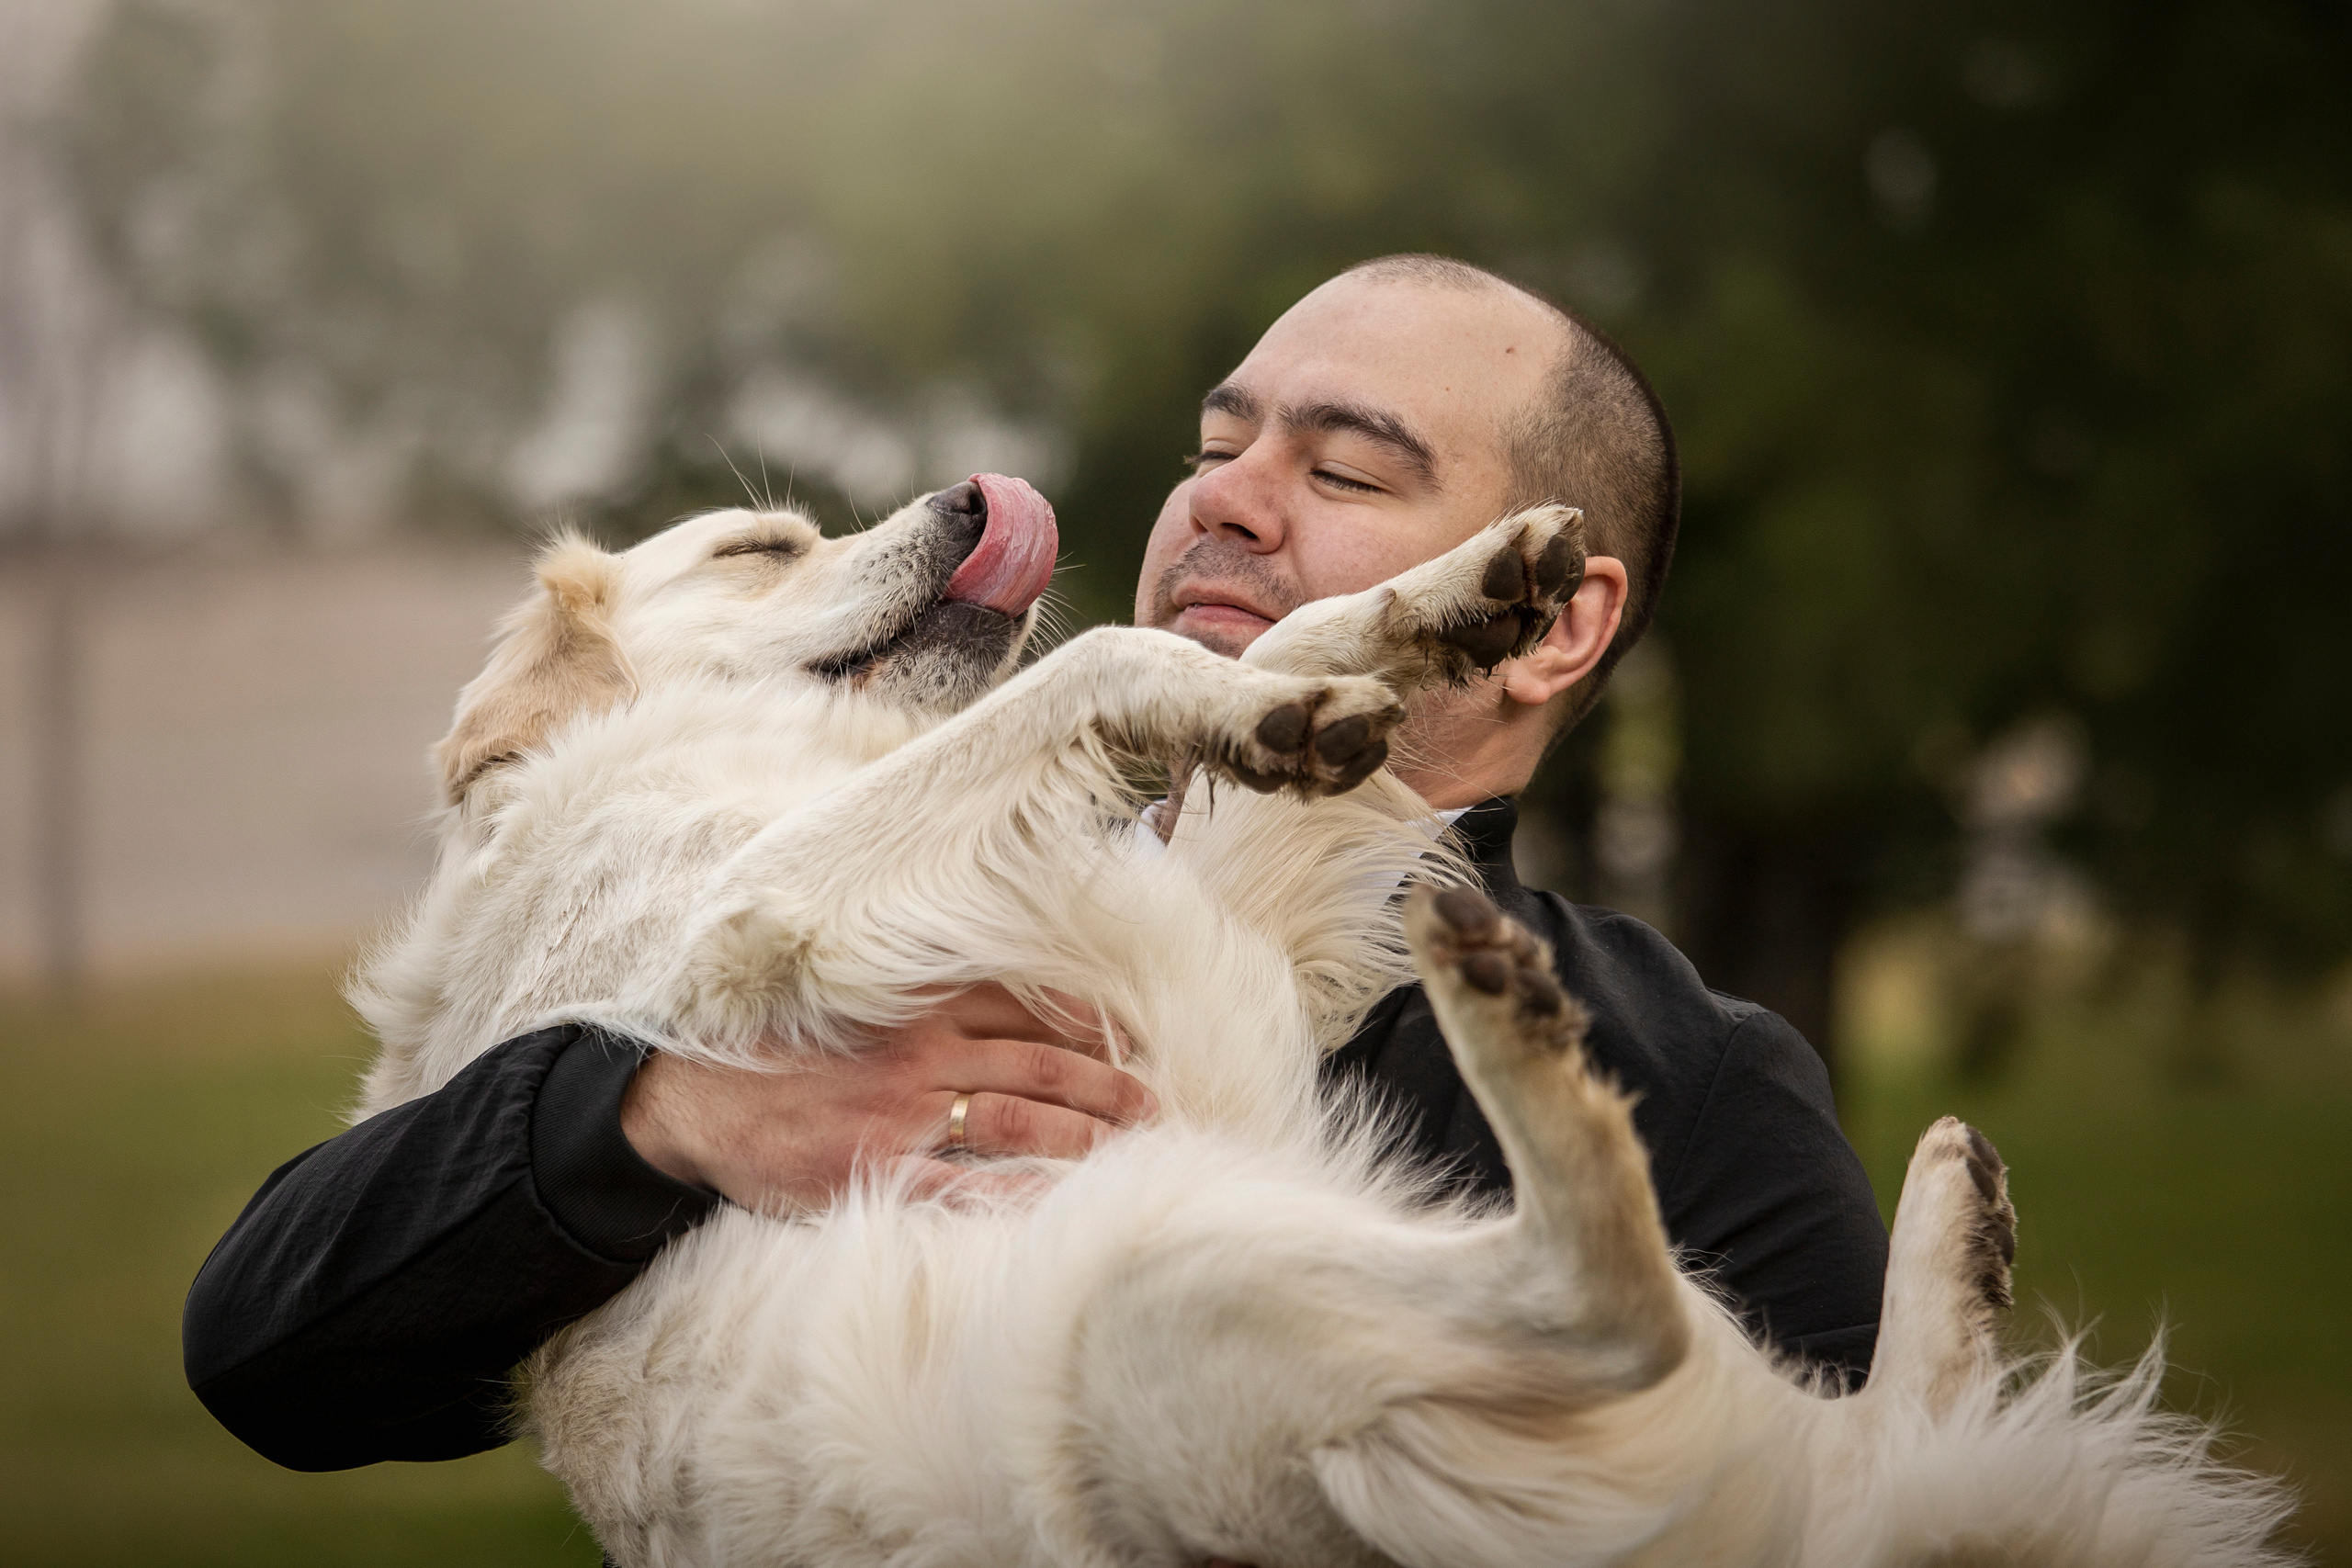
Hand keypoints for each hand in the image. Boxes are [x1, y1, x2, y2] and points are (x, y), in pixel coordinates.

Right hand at [619, 984, 1153, 1212]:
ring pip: (1020, 1122)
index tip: (1133, 1042)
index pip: (1026, 1008)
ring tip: (1137, 1152)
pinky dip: (1018, 1196)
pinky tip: (1063, 1207)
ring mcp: (902, 1115)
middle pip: (1043, 1066)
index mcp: (917, 1009)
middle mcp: (921, 1054)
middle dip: (1111, 1086)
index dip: (1088, 1026)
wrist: (693, 1102)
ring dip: (1088, 1136)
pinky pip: (965, 1188)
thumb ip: (923, 1002)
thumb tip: (1002, 1005)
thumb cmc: (779, 1056)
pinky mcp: (876, 1171)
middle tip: (1162, 1106)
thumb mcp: (854, 1007)